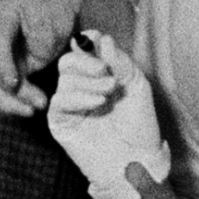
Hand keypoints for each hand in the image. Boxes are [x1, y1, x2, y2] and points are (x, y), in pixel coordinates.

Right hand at [0, 0, 101, 116]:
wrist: (57, 12)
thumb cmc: (57, 14)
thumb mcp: (54, 22)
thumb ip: (40, 40)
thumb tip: (29, 65)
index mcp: (2, 15)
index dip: (3, 64)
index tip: (15, 84)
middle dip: (12, 89)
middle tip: (39, 103)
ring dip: (10, 100)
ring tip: (33, 110)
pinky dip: (9, 101)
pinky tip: (26, 109)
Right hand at [43, 39, 165, 198]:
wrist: (136, 160)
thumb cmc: (140, 125)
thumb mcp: (137, 86)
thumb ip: (120, 62)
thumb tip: (103, 39)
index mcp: (99, 76)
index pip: (83, 50)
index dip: (87, 41)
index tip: (95, 38)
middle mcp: (82, 88)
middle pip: (67, 61)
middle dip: (85, 60)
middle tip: (104, 70)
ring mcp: (70, 105)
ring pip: (64, 79)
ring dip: (88, 82)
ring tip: (108, 93)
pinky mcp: (61, 123)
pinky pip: (58, 101)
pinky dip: (78, 97)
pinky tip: (97, 103)